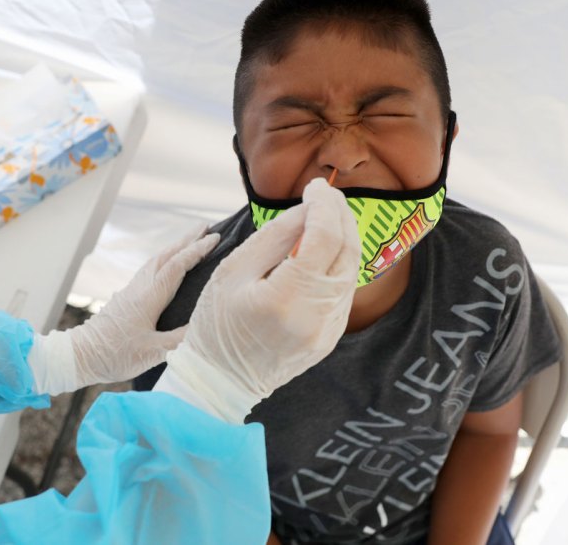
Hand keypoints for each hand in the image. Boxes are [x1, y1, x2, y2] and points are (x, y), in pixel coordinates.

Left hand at [29, 224, 218, 395]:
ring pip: (156, 260)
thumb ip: (180, 339)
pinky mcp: (126, 297)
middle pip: (166, 255)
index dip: (197, 250)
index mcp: (149, 296)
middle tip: (207, 227)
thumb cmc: (115, 355)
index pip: (177, 266)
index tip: (215, 238)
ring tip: (191, 241)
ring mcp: (131, 290)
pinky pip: (149, 269)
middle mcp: (140, 287)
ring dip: (175, 248)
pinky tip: (167, 265)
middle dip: (188, 240)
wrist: (82, 355)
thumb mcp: (152, 352)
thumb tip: (204, 326)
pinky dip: (164, 260)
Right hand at [154, 178, 358, 422]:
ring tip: (324, 216)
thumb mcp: (233, 271)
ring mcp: (328, 330)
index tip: (313, 186)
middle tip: (324, 195)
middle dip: (339, 215)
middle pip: (346, 251)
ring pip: (351, 270)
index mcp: (286, 298)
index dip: (323, 205)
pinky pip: (344, 291)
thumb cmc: (216, 324)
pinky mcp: (330, 338)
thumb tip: (307, 209)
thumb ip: (274, 236)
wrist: (220, 382)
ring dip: (343, 237)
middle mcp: (316, 316)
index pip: (323, 237)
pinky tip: (322, 250)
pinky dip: (338, 263)